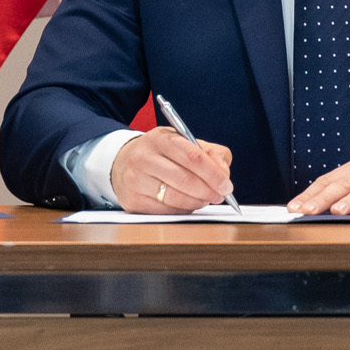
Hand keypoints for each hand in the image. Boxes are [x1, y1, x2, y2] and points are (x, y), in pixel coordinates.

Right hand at [109, 128, 234, 213]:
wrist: (123, 163)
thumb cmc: (162, 153)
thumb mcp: (185, 142)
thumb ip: (212, 153)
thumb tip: (224, 174)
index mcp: (159, 138)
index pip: (192, 156)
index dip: (213, 173)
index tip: (226, 185)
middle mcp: (143, 157)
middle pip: (184, 179)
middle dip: (208, 191)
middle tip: (220, 196)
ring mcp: (135, 180)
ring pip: (175, 198)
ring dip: (197, 202)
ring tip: (205, 199)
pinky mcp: (133, 200)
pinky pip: (166, 211)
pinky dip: (183, 209)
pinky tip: (188, 203)